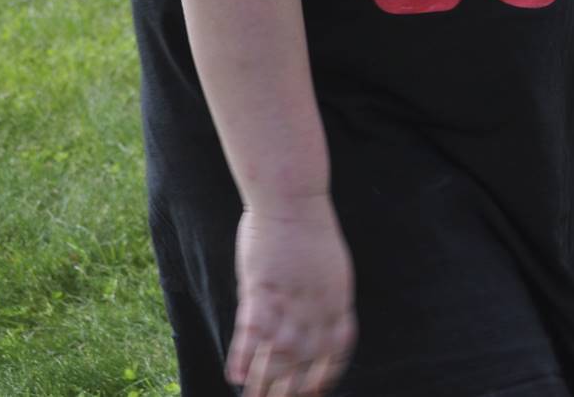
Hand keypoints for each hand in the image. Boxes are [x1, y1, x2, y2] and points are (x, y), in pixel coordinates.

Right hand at [227, 195, 355, 395]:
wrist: (291, 196)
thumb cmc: (308, 228)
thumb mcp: (329, 267)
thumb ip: (325, 298)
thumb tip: (325, 321)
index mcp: (338, 297)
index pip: (338, 349)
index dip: (326, 375)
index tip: (316, 392)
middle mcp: (317, 303)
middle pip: (306, 358)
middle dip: (292, 387)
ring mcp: (288, 297)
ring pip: (277, 352)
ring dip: (264, 380)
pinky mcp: (260, 288)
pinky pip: (251, 330)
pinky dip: (243, 355)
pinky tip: (235, 375)